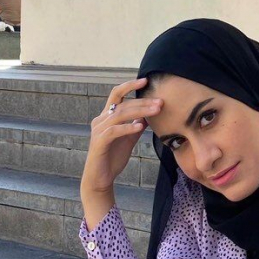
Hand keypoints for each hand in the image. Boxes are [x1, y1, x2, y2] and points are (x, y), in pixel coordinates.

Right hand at [80, 77, 162, 193]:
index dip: (130, 86)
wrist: (101, 177)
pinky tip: (140, 126)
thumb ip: (136, 126)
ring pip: (119, 114)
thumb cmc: (113, 158)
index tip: (146, 81)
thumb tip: (148, 116)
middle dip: (142, 102)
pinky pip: (114, 131)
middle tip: (160, 102)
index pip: (117, 94)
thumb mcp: (129, 139)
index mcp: (106, 117)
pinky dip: (128, 127)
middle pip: (122, 103)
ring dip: (139, 111)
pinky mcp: (99, 142)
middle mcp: (100, 120)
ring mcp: (99, 130)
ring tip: (156, 111)